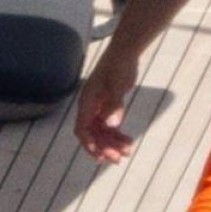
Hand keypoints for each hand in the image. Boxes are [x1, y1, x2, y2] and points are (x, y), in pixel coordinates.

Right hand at [75, 50, 140, 164]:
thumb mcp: (117, 86)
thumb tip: (111, 125)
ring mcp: (98, 107)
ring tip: (127, 153)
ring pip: (102, 132)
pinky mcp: (108, 106)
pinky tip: (128, 142)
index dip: (89, 144)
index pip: (82, 129)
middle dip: (104, 148)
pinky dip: (118, 135)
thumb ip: (114, 106)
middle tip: (118, 160)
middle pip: (93, 134)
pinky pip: (110, 126)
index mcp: (87, 102)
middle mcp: (90, 106)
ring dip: (112, 144)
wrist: (125, 52)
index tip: (99, 156)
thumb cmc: (119, 66)